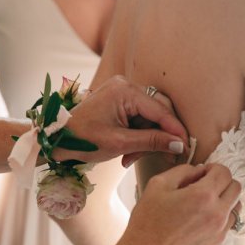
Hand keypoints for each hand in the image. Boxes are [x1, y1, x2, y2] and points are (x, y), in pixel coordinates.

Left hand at [60, 76, 187, 162]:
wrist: (57, 140)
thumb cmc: (83, 139)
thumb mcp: (120, 143)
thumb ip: (151, 142)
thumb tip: (178, 144)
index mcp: (124, 91)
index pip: (160, 111)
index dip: (175, 130)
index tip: (186, 147)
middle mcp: (125, 86)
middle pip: (156, 113)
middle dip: (157, 138)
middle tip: (161, 158)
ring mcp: (121, 93)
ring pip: (148, 119)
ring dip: (144, 141)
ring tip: (130, 158)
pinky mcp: (118, 102)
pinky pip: (137, 119)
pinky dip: (136, 137)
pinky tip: (127, 153)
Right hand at [120, 162, 241, 244]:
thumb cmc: (148, 221)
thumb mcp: (159, 184)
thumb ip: (183, 171)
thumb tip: (199, 171)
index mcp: (203, 196)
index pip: (224, 172)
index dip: (213, 168)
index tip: (202, 173)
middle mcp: (217, 214)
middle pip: (236, 188)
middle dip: (222, 182)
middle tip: (204, 186)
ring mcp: (219, 232)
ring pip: (235, 208)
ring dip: (224, 201)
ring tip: (203, 204)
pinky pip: (227, 225)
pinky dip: (219, 218)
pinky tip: (199, 221)